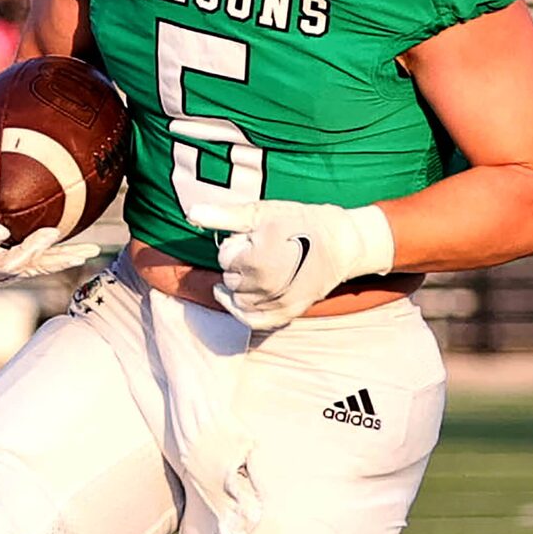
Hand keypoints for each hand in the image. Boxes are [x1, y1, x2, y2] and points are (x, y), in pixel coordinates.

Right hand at [0, 153, 100, 286]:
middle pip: (15, 259)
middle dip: (33, 248)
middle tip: (50, 233)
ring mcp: (12, 270)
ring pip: (39, 265)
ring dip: (62, 257)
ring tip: (87, 250)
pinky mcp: (25, 268)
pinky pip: (48, 264)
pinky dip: (67, 258)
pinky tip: (90, 252)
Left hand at [187, 198, 393, 330]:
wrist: (342, 243)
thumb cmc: (301, 222)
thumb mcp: (262, 212)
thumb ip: (223, 215)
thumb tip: (190, 212)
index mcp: (257, 258)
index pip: (225, 257)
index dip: (236, 245)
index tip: (255, 237)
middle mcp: (265, 285)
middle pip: (229, 278)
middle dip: (238, 265)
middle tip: (260, 251)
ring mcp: (275, 303)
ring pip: (237, 300)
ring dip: (240, 286)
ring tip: (258, 269)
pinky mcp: (285, 314)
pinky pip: (251, 321)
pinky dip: (241, 311)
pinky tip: (238, 297)